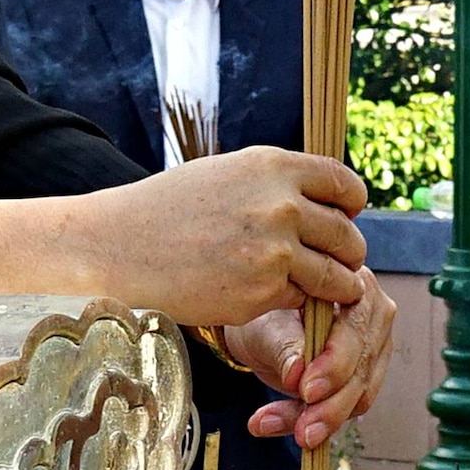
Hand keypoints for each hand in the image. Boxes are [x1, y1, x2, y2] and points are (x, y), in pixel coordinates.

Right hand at [94, 147, 373, 325]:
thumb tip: (325, 202)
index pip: (344, 184)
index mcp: (273, 166)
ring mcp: (273, 251)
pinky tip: (258, 294)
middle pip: (348, 236)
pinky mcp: (261, 292)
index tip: (346, 218)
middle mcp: (281, 204)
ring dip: (332, 287)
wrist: (117, 247)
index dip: (351, 205)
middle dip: (347, 254)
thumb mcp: (226, 175)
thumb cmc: (167, 211)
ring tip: (316, 288)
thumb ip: (275, 184)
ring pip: (335, 276)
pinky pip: (297, 300)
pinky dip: (285, 302)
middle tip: (336, 264)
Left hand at [216, 272, 398, 448]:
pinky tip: (286, 427)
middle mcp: (373, 312)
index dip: (335, 363)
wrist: (260, 331)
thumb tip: (297, 373)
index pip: (355, 328)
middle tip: (301, 429)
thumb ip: (283, 346)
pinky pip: (350, 406)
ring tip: (276, 427)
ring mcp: (374, 344)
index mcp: (352, 283)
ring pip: (360, 393)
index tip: (306, 390)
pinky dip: (318, 422)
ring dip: (322, 419)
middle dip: (330, 404)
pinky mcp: (365, 374)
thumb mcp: (263, 327)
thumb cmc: (263, 316)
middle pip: (362, 366)